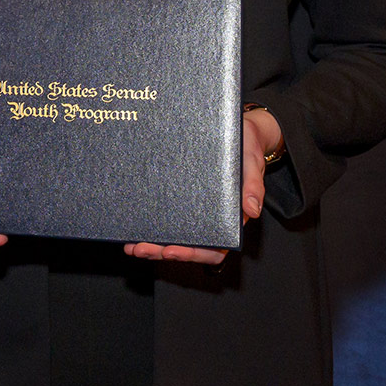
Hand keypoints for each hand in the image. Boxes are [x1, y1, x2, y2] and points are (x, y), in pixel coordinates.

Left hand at [122, 107, 276, 266]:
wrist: (242, 131)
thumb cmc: (249, 148)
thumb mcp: (253, 163)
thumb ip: (253, 186)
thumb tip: (252, 210)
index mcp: (231, 218)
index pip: (215, 248)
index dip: (194, 254)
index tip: (171, 251)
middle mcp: (212, 219)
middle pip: (189, 247)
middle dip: (163, 251)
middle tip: (140, 248)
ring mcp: (195, 209)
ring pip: (175, 236)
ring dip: (153, 245)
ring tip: (132, 245)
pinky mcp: (183, 197)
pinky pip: (166, 215)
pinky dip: (150, 224)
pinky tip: (132, 225)